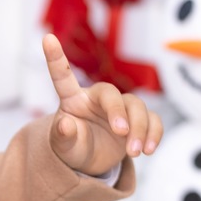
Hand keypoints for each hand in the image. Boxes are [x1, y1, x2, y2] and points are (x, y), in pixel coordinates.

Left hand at [42, 33, 161, 175]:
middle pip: (111, 93)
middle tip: (120, 132)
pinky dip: (154, 133)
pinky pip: (153, 119)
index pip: (63, 76)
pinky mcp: (138, 119)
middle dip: (118, 112)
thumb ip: (62, 136)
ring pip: (136, 106)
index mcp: (73, 99)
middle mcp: (97, 98)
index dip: (55, 58)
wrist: (93, 161)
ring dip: (139, 129)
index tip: (47, 38)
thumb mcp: (64, 147)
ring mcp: (120, 107)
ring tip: (135, 152)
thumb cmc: (74, 147)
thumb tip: (65, 124)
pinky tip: (149, 149)